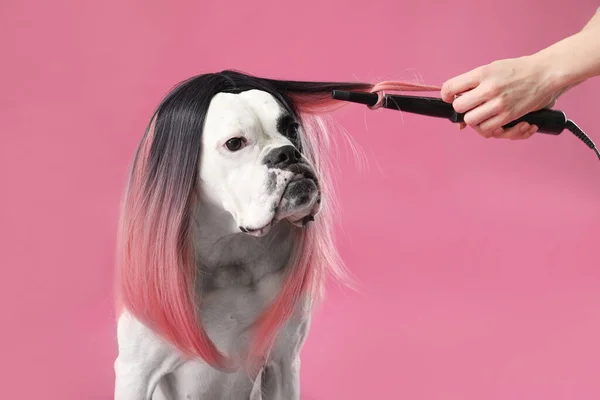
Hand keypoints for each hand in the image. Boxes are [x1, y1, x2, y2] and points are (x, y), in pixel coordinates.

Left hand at [441, 55, 566, 139]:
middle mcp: (489, 88)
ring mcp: (499, 103)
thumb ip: (473, 83)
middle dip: (460, 108)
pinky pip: (487, 129)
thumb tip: (455, 100)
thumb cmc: (517, 70)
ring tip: (482, 113)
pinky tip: (493, 119)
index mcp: (483, 73)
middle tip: (470, 105)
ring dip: (473, 119)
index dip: (446, 95)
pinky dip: (487, 127)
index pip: (451, 87)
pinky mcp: (508, 116)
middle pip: (458, 107)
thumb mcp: (492, 68)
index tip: (449, 97)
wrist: (546, 73)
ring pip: (471, 120)